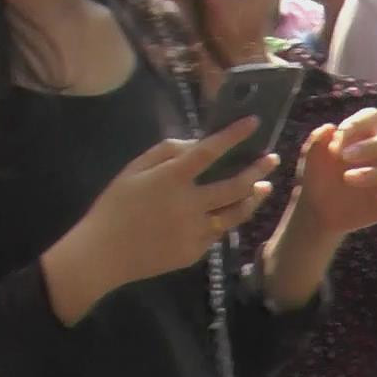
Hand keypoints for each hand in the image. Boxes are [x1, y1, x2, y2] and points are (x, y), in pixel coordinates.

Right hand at [43, 119, 278, 324]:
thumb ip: (165, 152)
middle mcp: (189, 203)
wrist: (104, 254)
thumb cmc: (114, 206)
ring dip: (253, 198)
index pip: (209, 151)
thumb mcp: (132, 170)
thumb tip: (195, 144)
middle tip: (272, 159)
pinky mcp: (195, 252)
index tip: (254, 122)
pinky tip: (230, 213)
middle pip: (234, 185)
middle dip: (258, 169)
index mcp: (171, 178)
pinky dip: (226, 220)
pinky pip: (217, 234)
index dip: (233, 135)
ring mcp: (194, 231)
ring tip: (264, 188)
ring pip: (235, 213)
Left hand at [297, 109, 376, 240]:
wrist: (315, 213)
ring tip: (347, 179)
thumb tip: (329, 128)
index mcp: (362, 137)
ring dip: (374, 172)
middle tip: (344, 156)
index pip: (373, 117)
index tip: (339, 135)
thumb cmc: (316, 178)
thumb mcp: (310, 160)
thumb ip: (317, 142)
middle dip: (371, 146)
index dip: (359, 121)